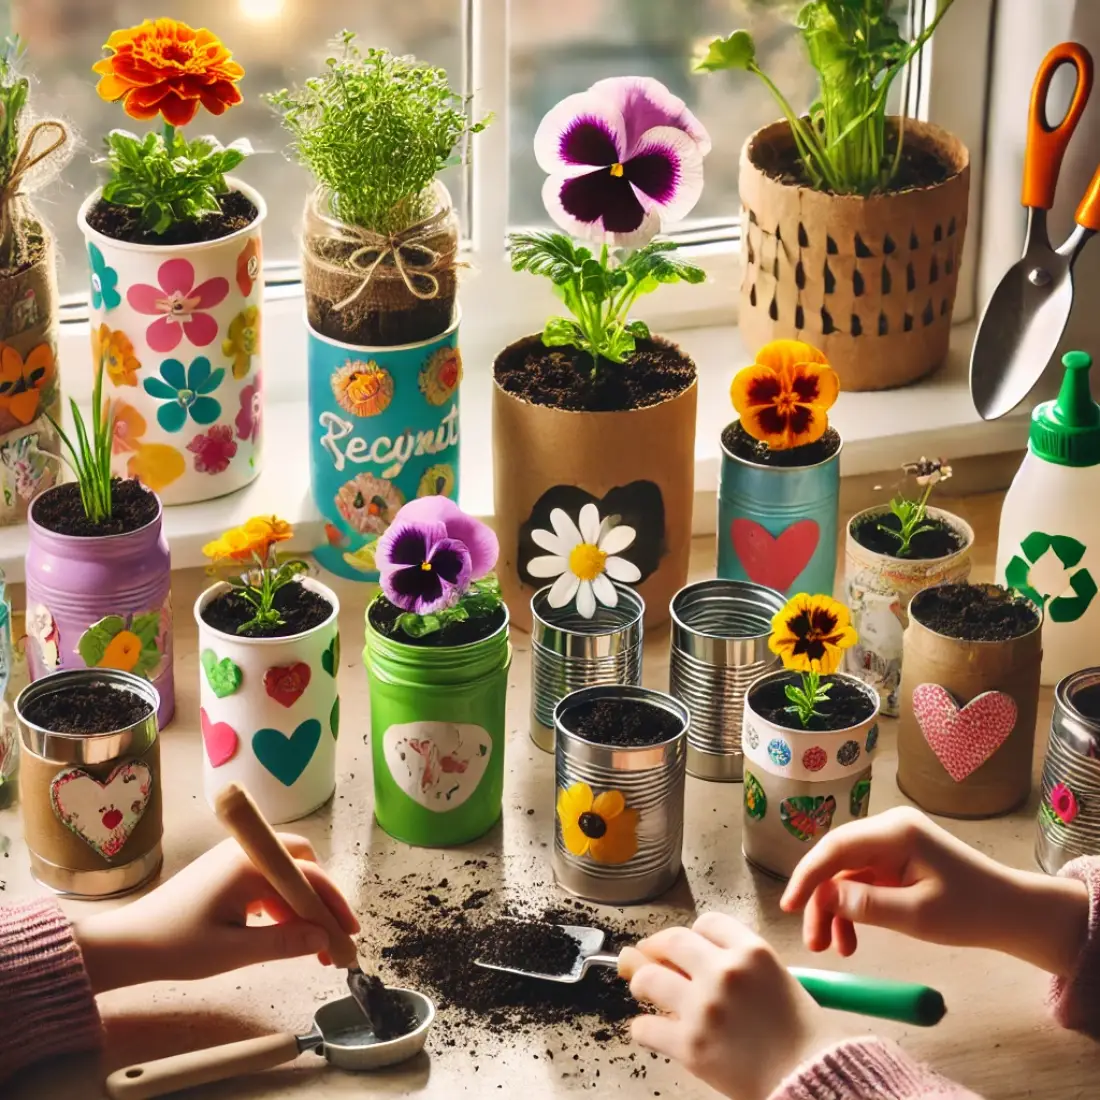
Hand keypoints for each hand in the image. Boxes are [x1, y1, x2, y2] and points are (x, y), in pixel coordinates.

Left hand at [74, 835, 359, 994]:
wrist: (126, 944)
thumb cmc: (174, 946)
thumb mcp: (233, 951)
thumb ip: (283, 944)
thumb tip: (324, 939)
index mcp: (248, 865)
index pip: (307, 876)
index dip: (332, 905)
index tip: (349, 934)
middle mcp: (245, 853)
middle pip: (302, 862)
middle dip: (322, 897)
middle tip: (334, 934)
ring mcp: (235, 859)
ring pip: (287, 872)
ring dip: (304, 903)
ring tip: (314, 943)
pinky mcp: (226, 871)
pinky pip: (268, 879)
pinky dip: (284, 902)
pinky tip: (287, 931)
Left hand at [619, 914, 826, 1099]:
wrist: (813, 1077)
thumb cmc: (800, 1033)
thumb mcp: (775, 978)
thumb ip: (733, 961)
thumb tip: (681, 952)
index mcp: (752, 951)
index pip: (707, 922)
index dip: (694, 934)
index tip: (688, 946)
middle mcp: (726, 972)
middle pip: (671, 941)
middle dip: (656, 948)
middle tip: (650, 959)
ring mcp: (705, 1007)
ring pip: (648, 978)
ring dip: (641, 982)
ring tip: (644, 989)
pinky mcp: (691, 1044)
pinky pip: (645, 1026)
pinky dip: (644, 1028)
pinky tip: (652, 1029)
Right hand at [780, 806, 1088, 975]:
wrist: (1012, 913)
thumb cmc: (971, 912)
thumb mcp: (917, 916)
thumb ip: (866, 905)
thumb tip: (822, 897)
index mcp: (895, 832)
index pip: (835, 848)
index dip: (807, 876)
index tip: (787, 907)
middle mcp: (889, 829)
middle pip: (836, 861)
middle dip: (820, 901)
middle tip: (812, 942)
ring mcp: (892, 843)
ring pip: (845, 874)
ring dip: (835, 909)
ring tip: (832, 949)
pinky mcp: (896, 860)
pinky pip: (861, 881)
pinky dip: (853, 908)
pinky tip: (851, 939)